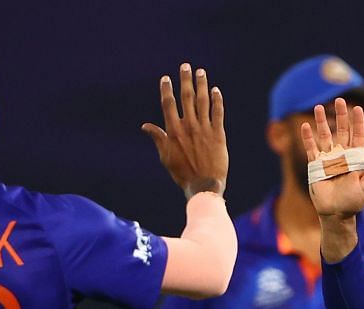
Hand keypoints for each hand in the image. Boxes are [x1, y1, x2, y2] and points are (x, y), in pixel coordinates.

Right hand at [142, 63, 227, 198]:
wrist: (204, 185)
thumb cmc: (183, 174)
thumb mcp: (166, 157)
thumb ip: (158, 138)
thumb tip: (145, 126)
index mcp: (173, 131)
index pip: (168, 104)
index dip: (167, 89)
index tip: (166, 78)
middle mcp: (188, 126)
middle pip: (186, 97)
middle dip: (185, 80)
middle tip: (186, 66)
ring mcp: (204, 129)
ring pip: (202, 101)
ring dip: (201, 85)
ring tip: (201, 72)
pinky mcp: (218, 134)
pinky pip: (217, 113)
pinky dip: (217, 100)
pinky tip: (215, 90)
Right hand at [300, 98, 363, 219]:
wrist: (336, 214)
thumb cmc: (353, 202)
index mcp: (356, 159)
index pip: (358, 136)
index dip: (358, 123)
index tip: (358, 109)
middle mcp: (342, 156)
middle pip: (341, 131)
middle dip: (340, 116)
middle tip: (339, 100)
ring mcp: (328, 159)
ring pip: (325, 136)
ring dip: (321, 121)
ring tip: (319, 107)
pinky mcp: (315, 165)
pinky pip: (311, 148)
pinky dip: (308, 138)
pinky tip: (306, 126)